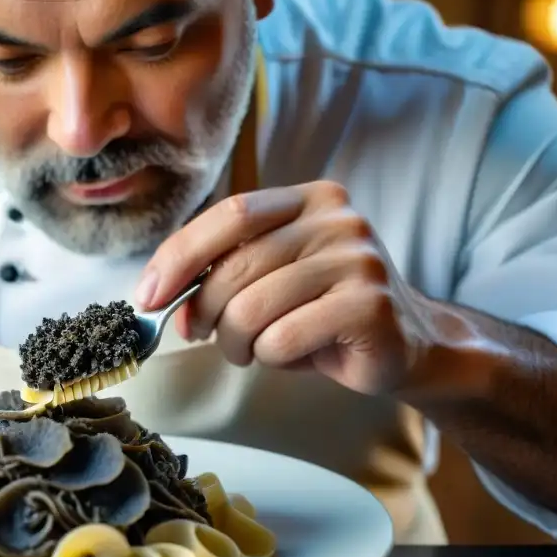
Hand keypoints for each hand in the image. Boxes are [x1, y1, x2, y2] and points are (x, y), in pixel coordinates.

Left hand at [134, 181, 439, 396]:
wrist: (408, 346)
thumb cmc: (324, 315)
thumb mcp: (269, 282)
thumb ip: (222, 274)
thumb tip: (159, 297)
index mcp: (308, 199)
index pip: (230, 214)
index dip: (179, 255)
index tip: (148, 295)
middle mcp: (337, 219)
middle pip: (235, 265)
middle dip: (204, 311)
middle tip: (204, 335)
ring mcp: (357, 259)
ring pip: (253, 307)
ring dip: (237, 342)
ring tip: (254, 350)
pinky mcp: (369, 305)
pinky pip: (283, 337)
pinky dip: (271, 357)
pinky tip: (290, 355)